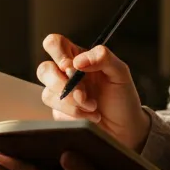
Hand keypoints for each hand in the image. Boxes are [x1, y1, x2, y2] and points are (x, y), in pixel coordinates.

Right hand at [37, 34, 150, 151]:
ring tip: (93, 106)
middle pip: (44, 69)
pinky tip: (91, 116)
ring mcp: (61, 94)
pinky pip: (56, 112)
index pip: (54, 44)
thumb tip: (78, 61)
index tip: (71, 67)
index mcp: (77, 57)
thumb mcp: (120, 72)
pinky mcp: (60, 112)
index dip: (58, 53)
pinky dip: (76, 115)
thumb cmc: (123, 96)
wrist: (125, 125)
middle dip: (63, 84)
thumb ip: (103, 57)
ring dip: (73, 103)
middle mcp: (65, 74)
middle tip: (83, 93)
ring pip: (48, 94)